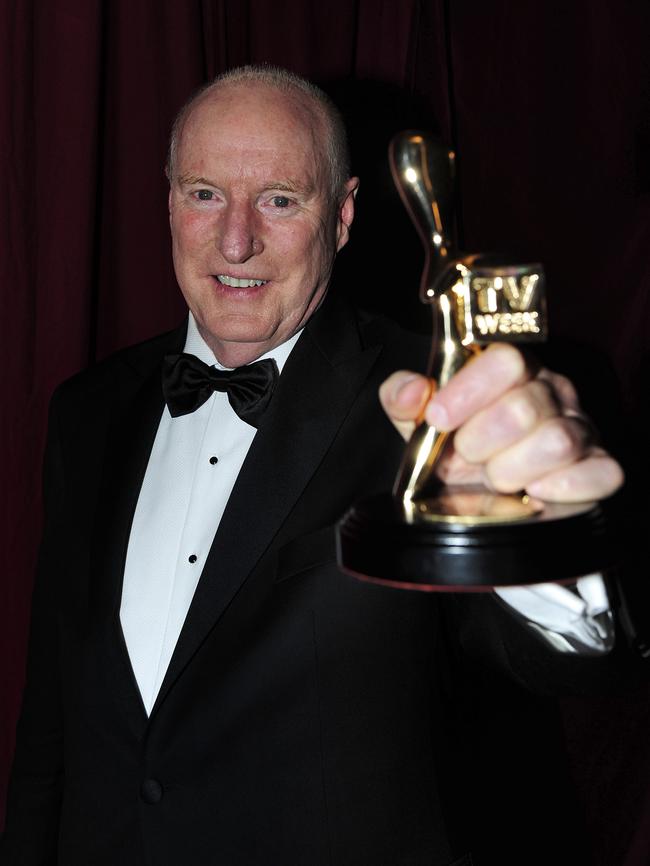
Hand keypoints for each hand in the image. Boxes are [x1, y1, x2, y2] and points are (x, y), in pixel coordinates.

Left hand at [379, 344, 623, 502]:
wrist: (477, 498)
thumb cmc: (453, 450)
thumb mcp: (417, 424)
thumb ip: (402, 397)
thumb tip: (413, 390)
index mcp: (510, 370)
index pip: (505, 360)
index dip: (468, 391)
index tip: (438, 419)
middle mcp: (552, 392)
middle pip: (524, 407)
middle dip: (481, 442)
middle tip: (469, 455)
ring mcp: (580, 428)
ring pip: (558, 442)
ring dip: (512, 470)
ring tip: (497, 477)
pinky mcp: (599, 469)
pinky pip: (602, 473)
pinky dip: (565, 487)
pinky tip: (535, 493)